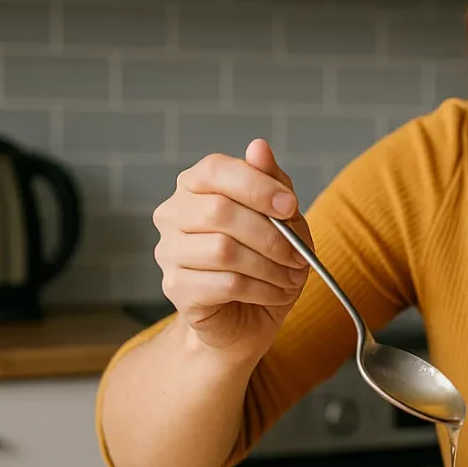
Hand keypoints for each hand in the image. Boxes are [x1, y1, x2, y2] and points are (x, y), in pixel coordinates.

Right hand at [152, 139, 312, 356]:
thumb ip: (271, 182)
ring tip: (291, 277)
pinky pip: (225, 284)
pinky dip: (262, 289)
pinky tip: (275, 292)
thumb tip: (259, 147)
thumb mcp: (281, 218)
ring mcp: (169, 252)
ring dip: (270, 266)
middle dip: (271, 234)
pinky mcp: (176, 289)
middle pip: (220, 211)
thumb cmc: (263, 261)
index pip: (216, 169)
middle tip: (299, 255)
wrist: (245, 319)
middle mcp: (173, 214)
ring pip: (223, 250)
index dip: (256, 185)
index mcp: (195, 186)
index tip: (291, 206)